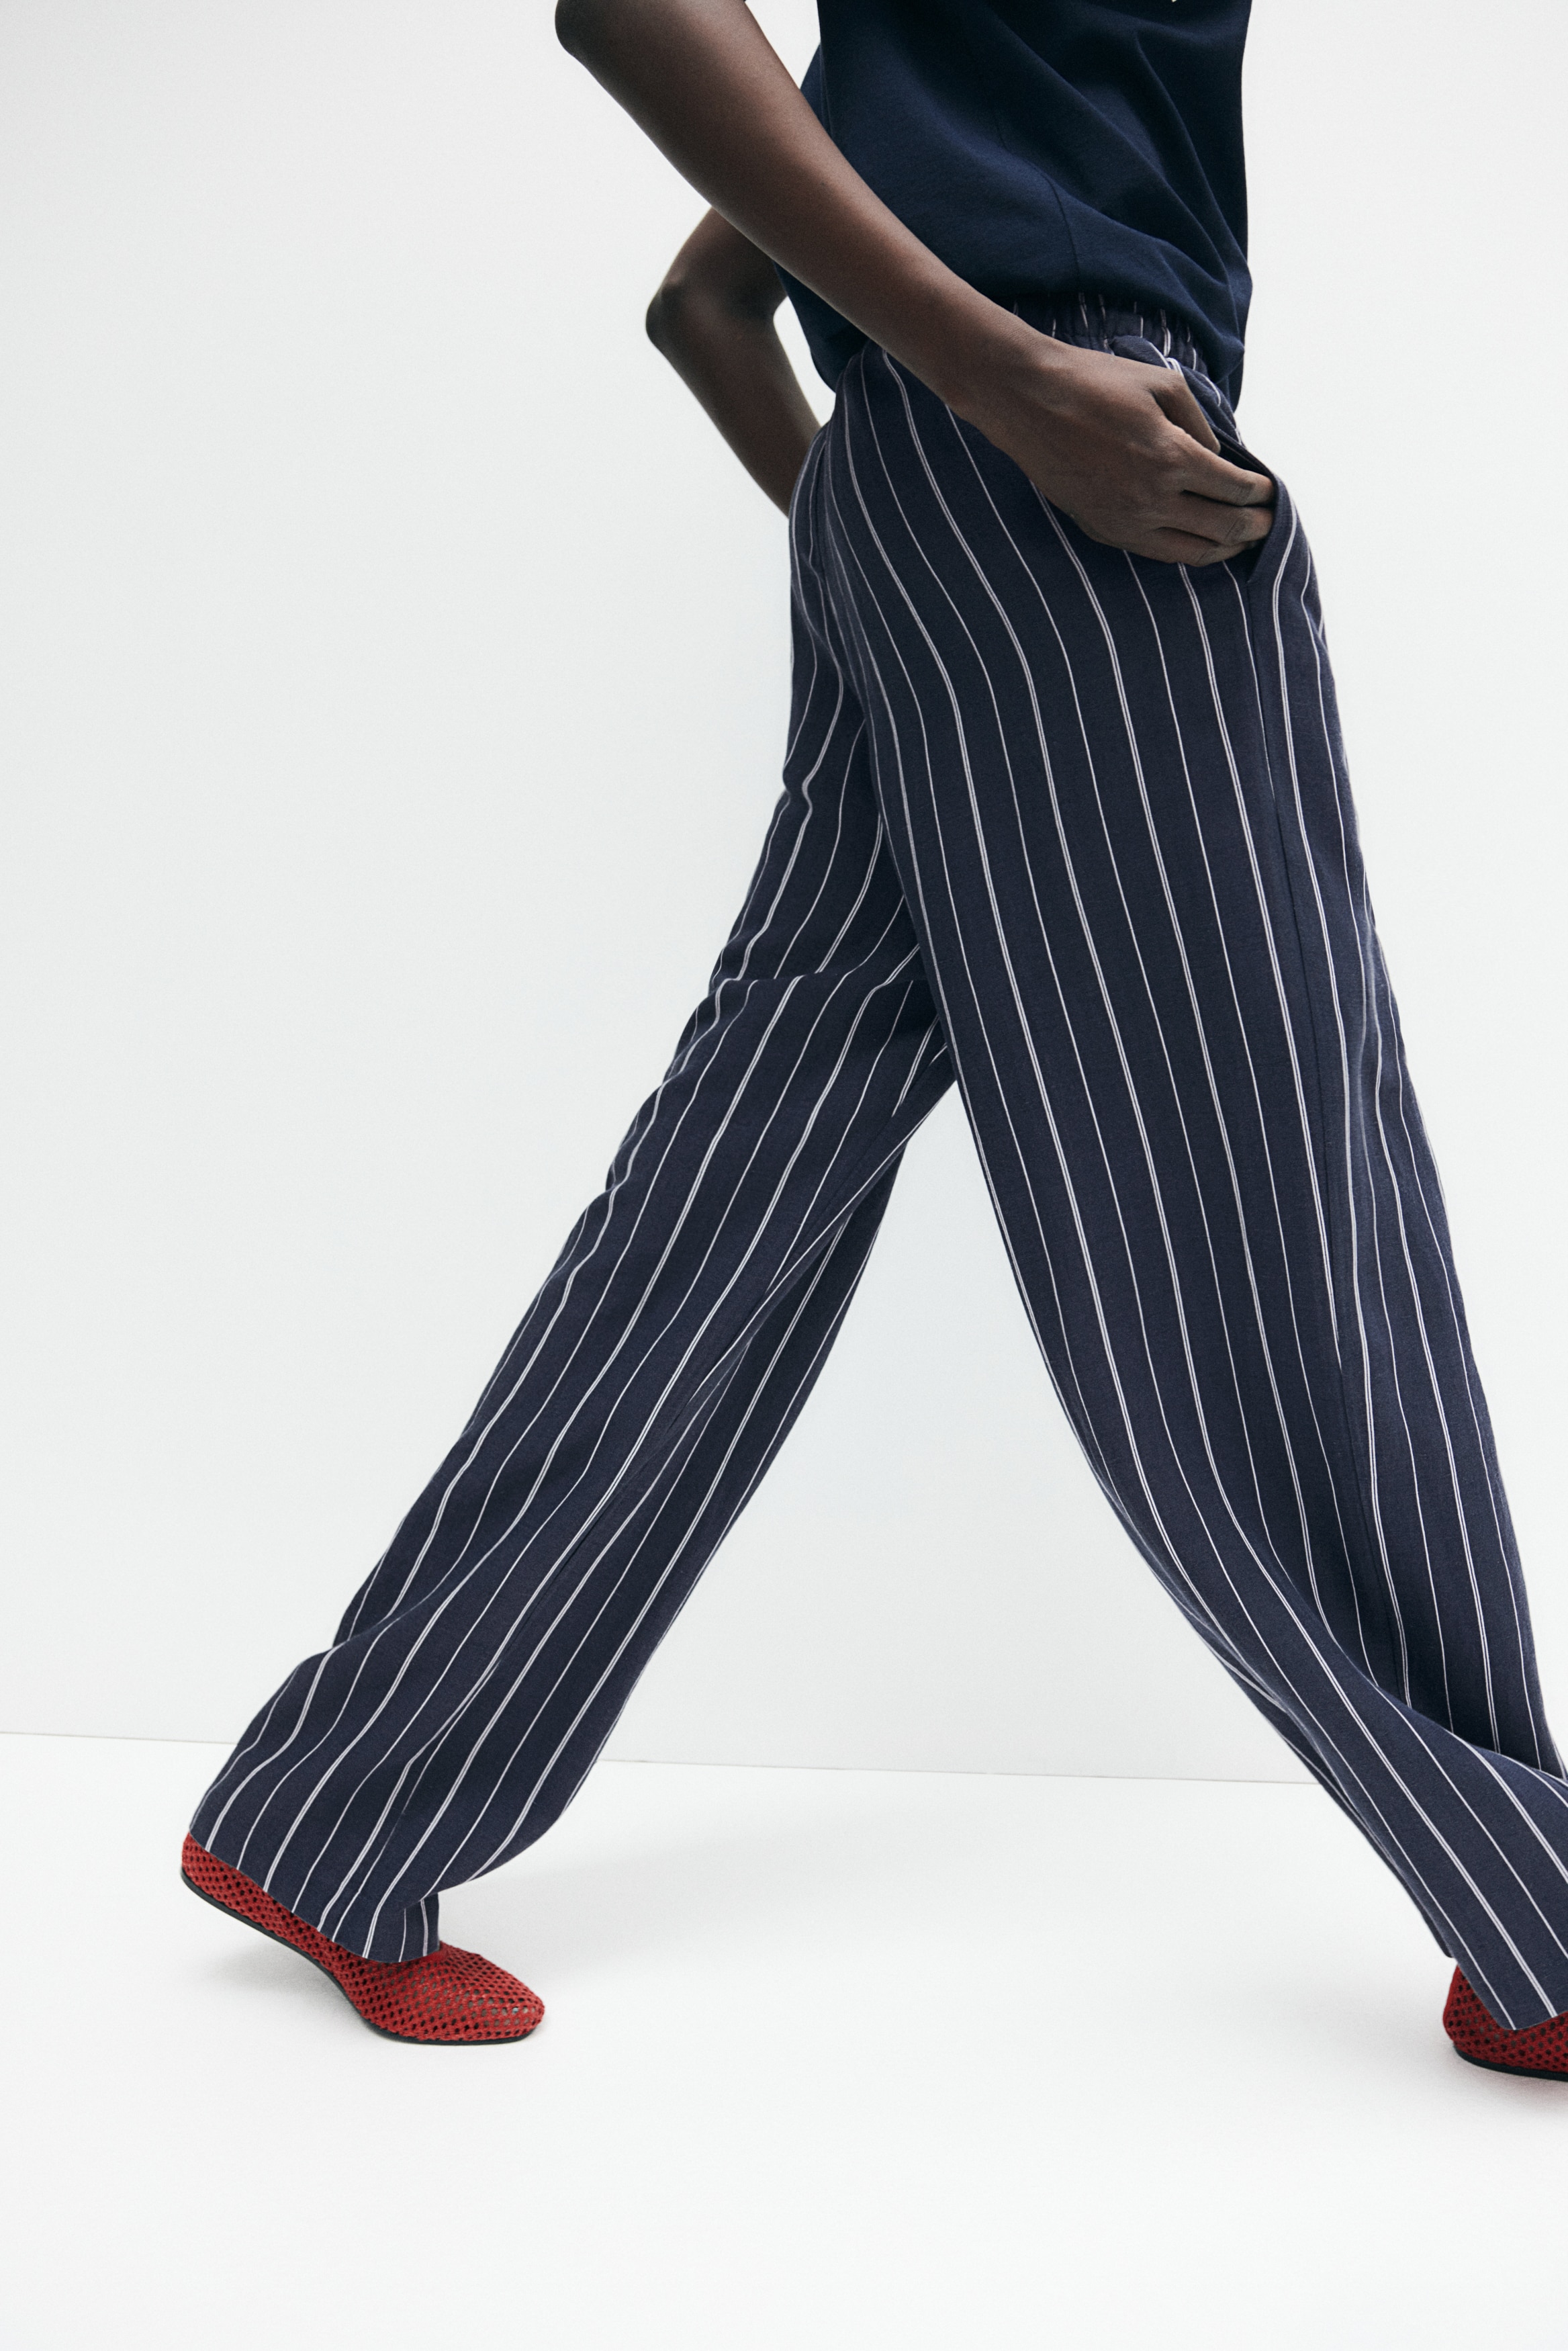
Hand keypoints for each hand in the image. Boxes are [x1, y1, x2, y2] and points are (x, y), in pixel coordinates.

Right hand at [960, 333, 1273, 566]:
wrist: (1028, 400)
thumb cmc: (1096, 382)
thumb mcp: (1163, 385)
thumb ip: (1200, 425)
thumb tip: (1219, 458)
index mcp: (1171, 458)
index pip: (1234, 489)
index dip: (1260, 494)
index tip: (1269, 491)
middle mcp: (1152, 499)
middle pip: (1222, 528)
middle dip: (1253, 527)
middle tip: (1269, 523)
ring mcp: (1126, 521)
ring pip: (1192, 552)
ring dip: (1225, 548)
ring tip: (1242, 541)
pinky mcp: (1103, 531)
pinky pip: (1157, 553)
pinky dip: (1187, 552)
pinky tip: (1199, 543)